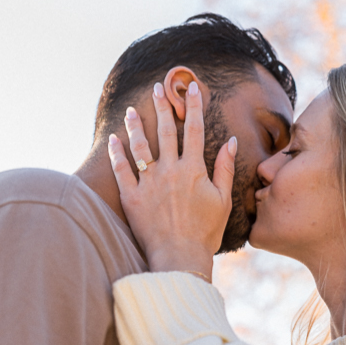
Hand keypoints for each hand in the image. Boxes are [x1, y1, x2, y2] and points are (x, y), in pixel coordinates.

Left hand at [107, 81, 236, 280]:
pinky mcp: (131, 197)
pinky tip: (113, 139)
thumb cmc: (205, 232)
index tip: (192, 88)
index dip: (194, 107)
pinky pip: (121, 170)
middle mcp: (170, 171)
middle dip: (163, 107)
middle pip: (166, 131)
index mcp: (194, 170)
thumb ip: (225, 169)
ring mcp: (149, 183)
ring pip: (140, 147)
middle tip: (157, 87)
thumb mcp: (223, 200)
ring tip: (132, 110)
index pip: (195, 130)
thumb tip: (232, 142)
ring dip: (135, 126)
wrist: (179, 257)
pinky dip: (116, 153)